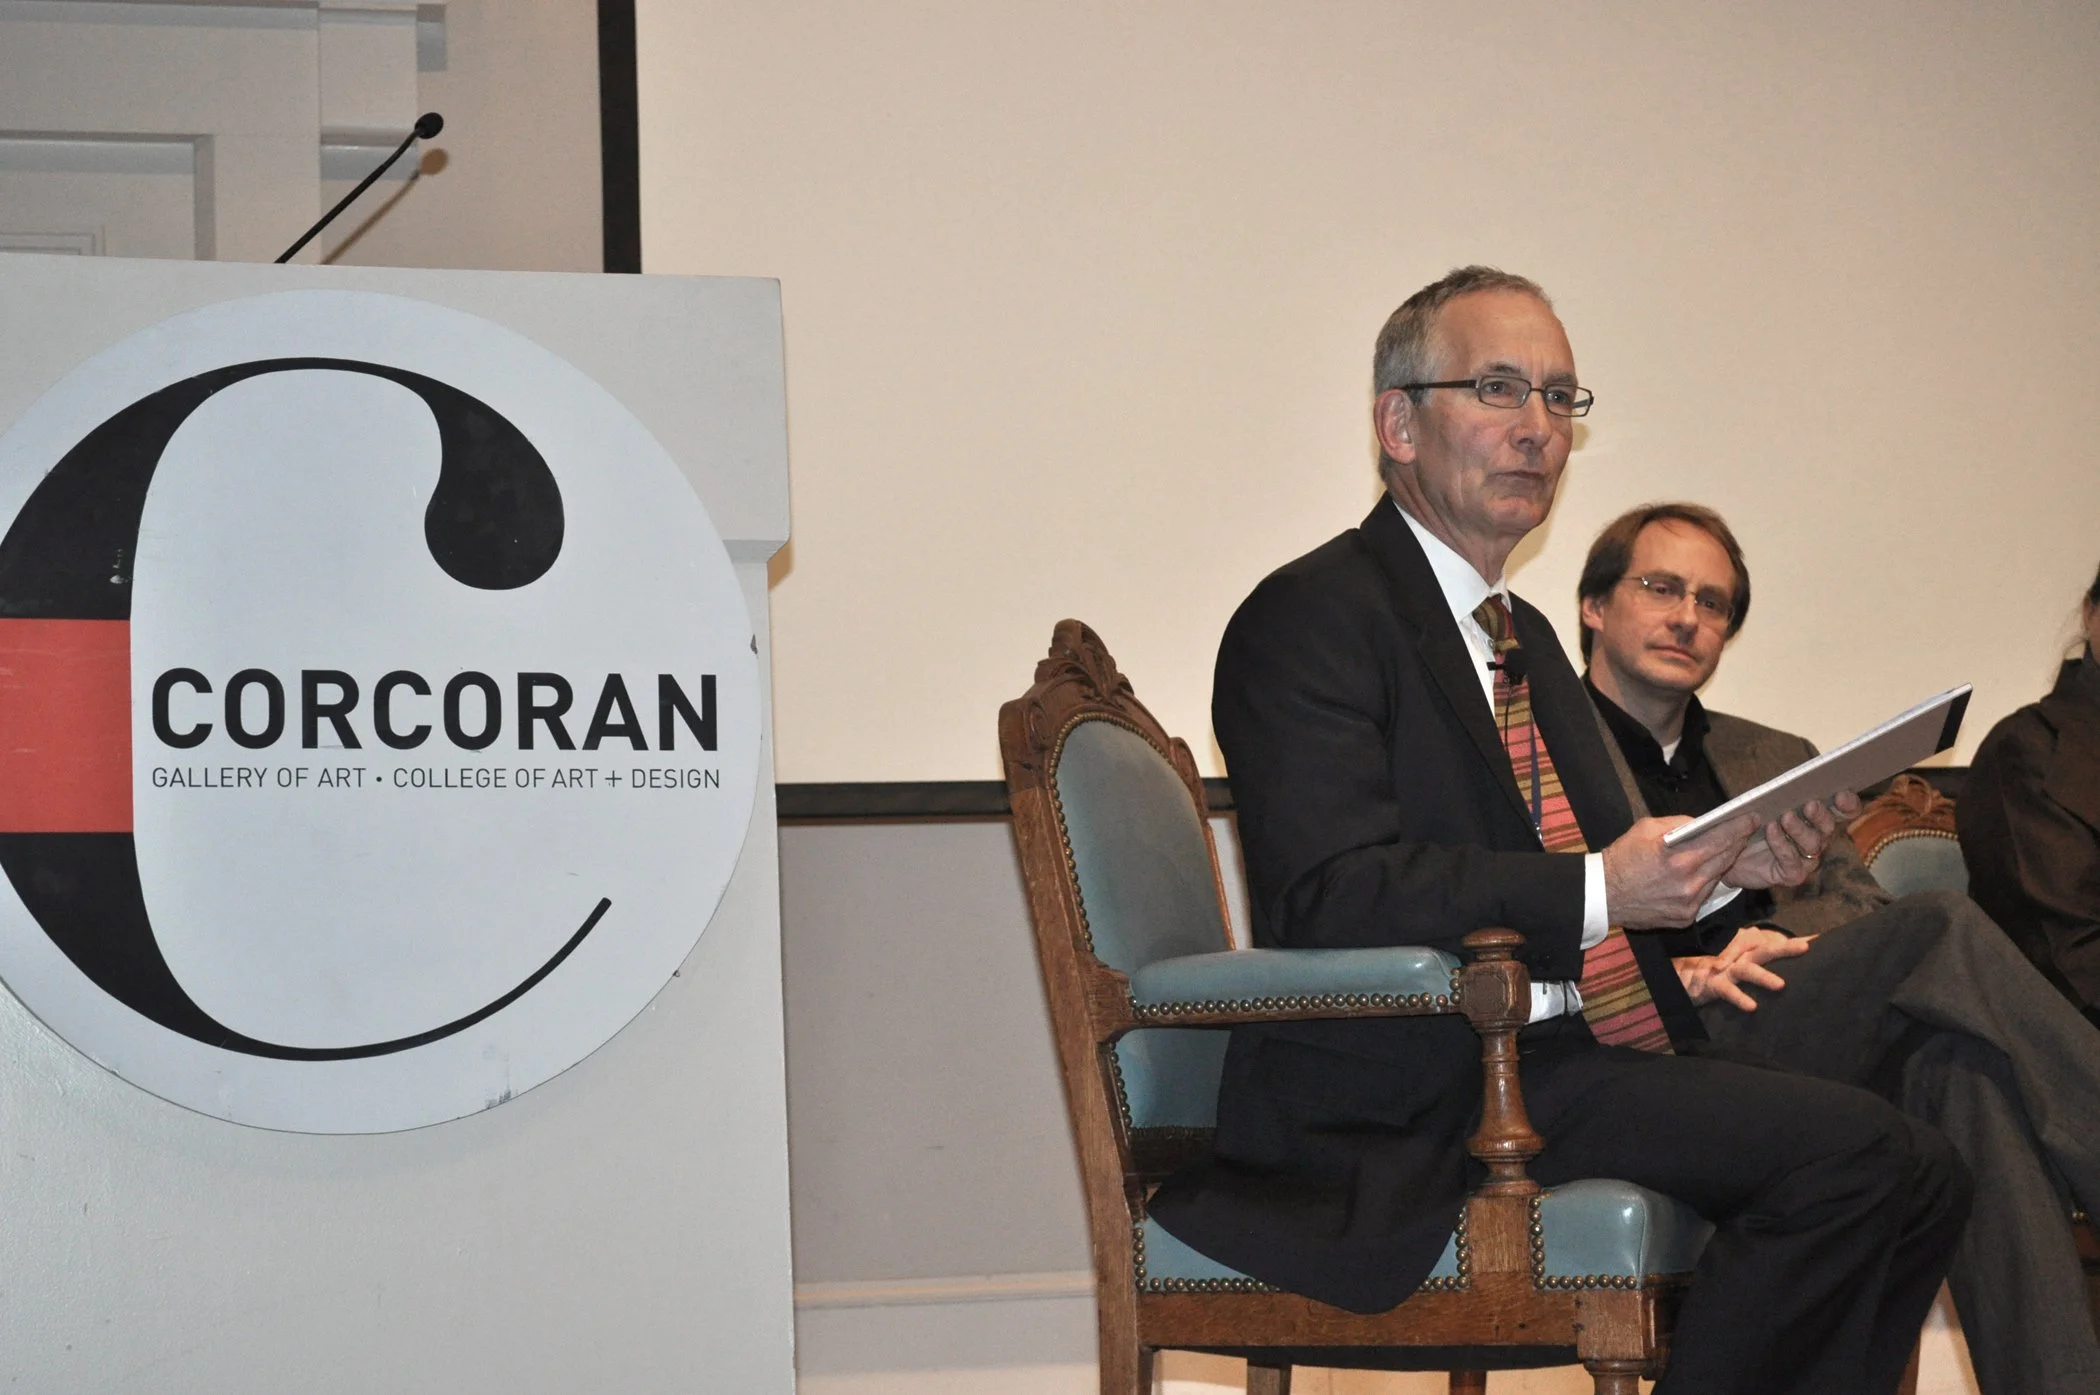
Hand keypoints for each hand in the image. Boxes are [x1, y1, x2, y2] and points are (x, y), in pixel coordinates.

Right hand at [1602, 814, 1754, 928]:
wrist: (1602, 895)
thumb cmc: (1621, 858)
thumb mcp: (1645, 829)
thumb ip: (1678, 825)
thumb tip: (1702, 824)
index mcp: (1678, 858)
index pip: (1721, 839)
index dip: (1739, 827)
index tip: (1751, 819)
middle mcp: (1688, 883)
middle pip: (1725, 858)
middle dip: (1737, 842)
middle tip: (1746, 831)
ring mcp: (1689, 903)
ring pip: (1717, 877)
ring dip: (1723, 862)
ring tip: (1727, 849)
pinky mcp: (1685, 917)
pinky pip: (1704, 895)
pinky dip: (1705, 882)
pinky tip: (1703, 872)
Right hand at [1674, 928, 1815, 1010]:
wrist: (1681, 976)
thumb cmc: (1717, 971)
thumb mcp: (1744, 965)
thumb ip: (1765, 962)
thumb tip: (1799, 957)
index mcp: (1747, 951)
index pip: (1771, 944)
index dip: (1791, 942)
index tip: (1815, 941)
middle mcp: (1738, 956)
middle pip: (1763, 949)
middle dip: (1784, 948)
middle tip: (1805, 947)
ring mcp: (1725, 970)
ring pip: (1746, 969)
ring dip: (1763, 976)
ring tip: (1781, 986)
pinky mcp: (1713, 983)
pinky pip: (1727, 991)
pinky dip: (1739, 997)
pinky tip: (1752, 1006)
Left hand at [1723, 791, 1862, 889]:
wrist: (1725, 856)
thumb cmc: (1748, 826)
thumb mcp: (1758, 807)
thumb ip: (1770, 800)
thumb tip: (1776, 795)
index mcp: (1815, 819)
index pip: (1844, 812)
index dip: (1848, 804)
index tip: (1841, 794)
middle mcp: (1816, 839)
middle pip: (1829, 827)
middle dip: (1822, 815)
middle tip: (1810, 805)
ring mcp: (1806, 859)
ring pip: (1813, 844)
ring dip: (1799, 829)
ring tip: (1785, 816)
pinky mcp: (1792, 874)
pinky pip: (1792, 861)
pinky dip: (1781, 844)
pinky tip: (1771, 830)